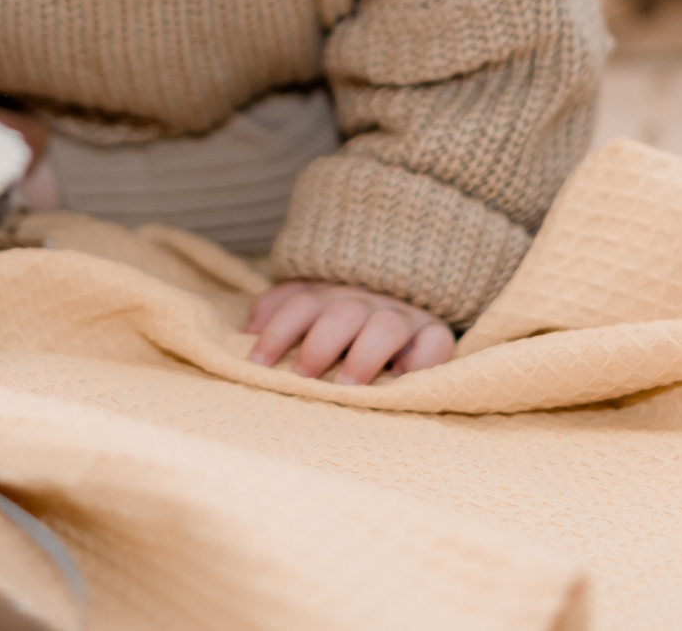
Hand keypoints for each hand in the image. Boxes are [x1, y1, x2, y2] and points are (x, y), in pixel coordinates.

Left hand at [245, 281, 454, 383]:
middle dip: (319, 345)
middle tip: (302, 377)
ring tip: (347, 387)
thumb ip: (279, 310)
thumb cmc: (342, 317)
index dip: (278, 331)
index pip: (299, 303)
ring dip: (364, 355)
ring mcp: (403, 316)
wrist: (404, 293)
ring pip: (386, 326)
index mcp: (330, 294)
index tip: (258, 364)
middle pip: (341, 314)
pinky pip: (436, 343)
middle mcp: (366, 301)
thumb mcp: (308, 304)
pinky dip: (421, 361)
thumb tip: (245, 332)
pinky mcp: (435, 334)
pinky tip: (402, 381)